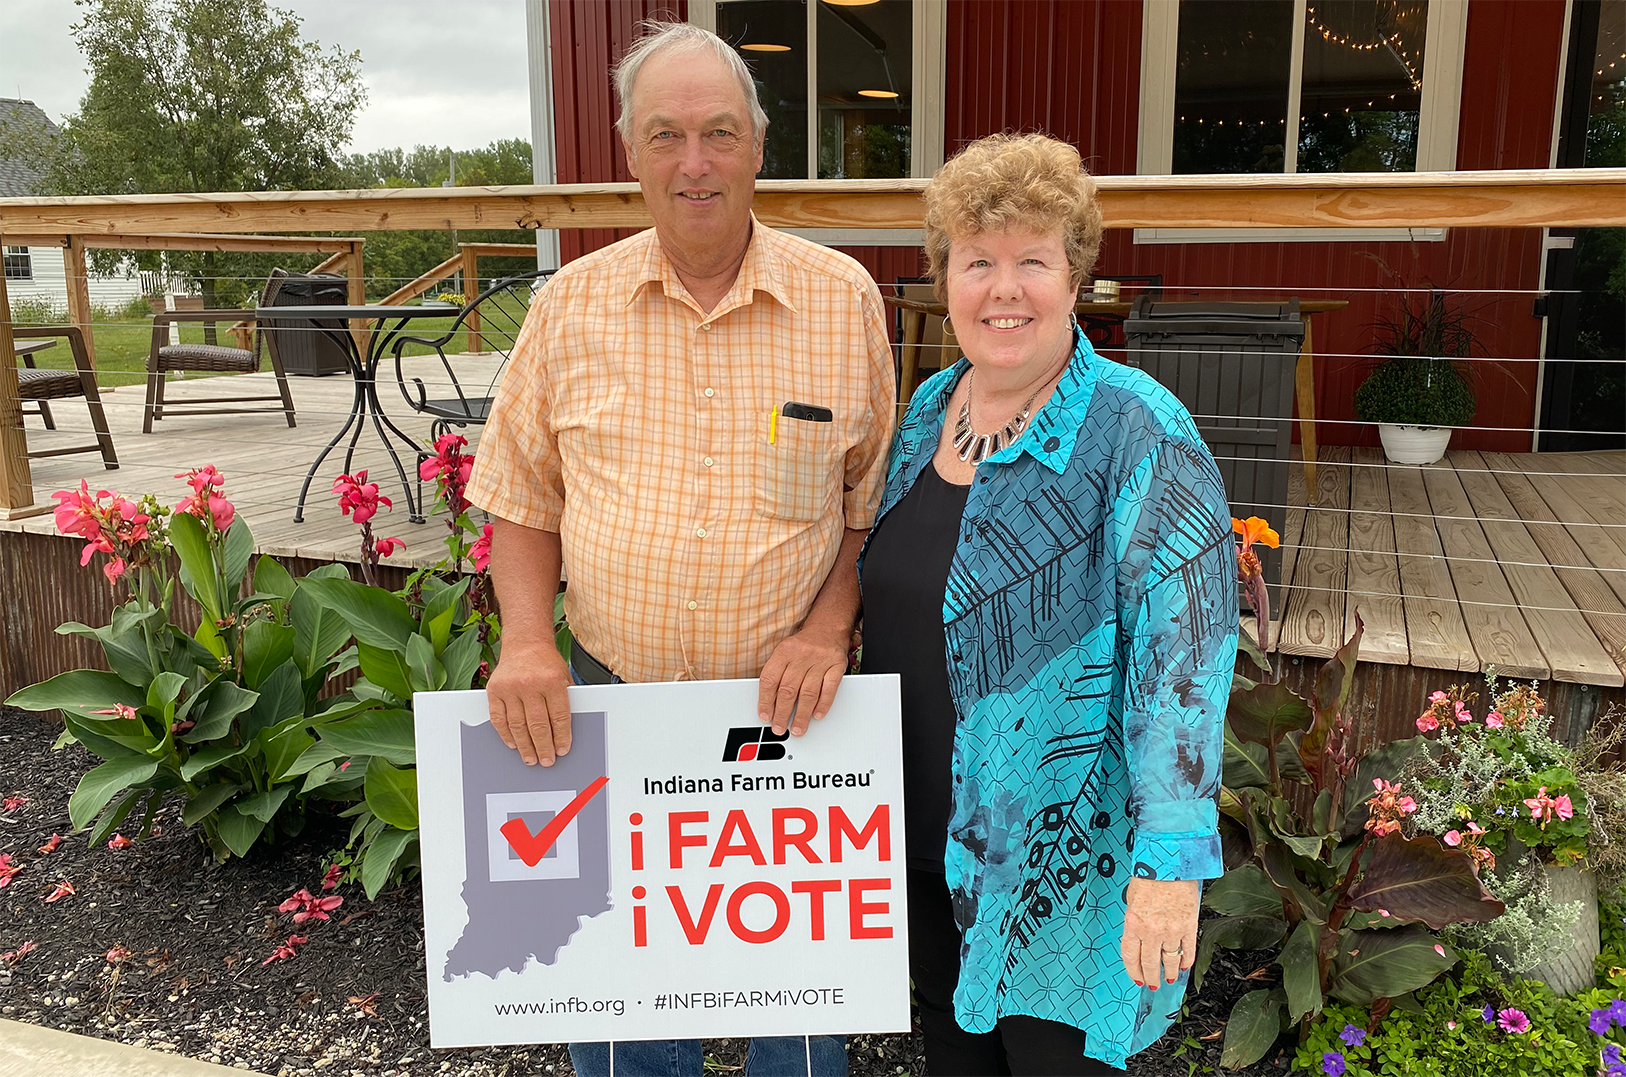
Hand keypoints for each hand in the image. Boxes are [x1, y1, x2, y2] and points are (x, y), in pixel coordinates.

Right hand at [485, 641, 573, 765]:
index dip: (561, 737)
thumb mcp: (563, 678)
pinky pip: (499, 718)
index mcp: (552, 681)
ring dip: (524, 746)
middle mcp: (530, 684)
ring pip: (517, 726)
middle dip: (543, 747)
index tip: (562, 750)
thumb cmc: (547, 663)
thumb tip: (563, 734)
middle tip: (546, 760)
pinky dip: (506, 734)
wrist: (525, 643)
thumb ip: (564, 701)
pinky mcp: (494, 690)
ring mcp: (510, 687)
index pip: (558, 717)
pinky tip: (513, 744)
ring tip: (530, 758)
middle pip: (537, 725)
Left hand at [757, 625, 848, 736]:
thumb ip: (777, 673)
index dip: (766, 700)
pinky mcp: (837, 666)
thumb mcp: (784, 651)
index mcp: (784, 651)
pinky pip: (829, 688)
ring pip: (808, 693)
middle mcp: (802, 655)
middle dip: (782, 713)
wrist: (828, 627)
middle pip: (788, 689)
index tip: (765, 715)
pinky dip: (823, 704)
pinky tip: (817, 714)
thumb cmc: (803, 644)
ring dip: (802, 714)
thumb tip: (769, 702)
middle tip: (779, 727)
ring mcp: (820, 660)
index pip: (770, 679)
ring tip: (798, 727)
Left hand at [1120, 877, 1199, 988]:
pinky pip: (1188, 950)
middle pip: (1150, 964)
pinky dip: (1186, 961)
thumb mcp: (1132, 899)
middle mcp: (1151, 931)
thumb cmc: (1149, 875)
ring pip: (1170, 961)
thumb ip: (1135, 921)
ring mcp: (1172, 930)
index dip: (1133, 972)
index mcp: (1133, 924)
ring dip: (1169, 972)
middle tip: (1153, 985)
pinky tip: (1184, 966)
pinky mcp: (1189, 926)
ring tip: (1169, 979)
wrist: (1170, 862)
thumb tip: (1139, 937)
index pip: (1131, 957)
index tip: (1137, 979)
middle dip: (1151, 977)